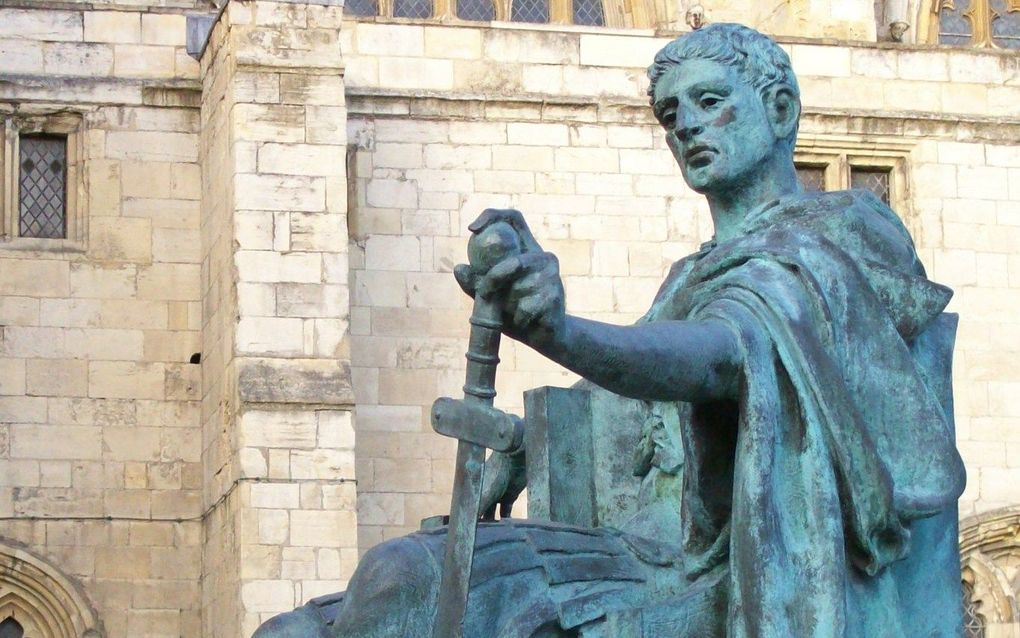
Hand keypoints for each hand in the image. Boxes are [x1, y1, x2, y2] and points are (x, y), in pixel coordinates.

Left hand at [455, 209, 566, 348]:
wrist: (543, 338)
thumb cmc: (516, 313)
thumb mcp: (492, 299)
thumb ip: (476, 284)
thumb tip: (458, 268)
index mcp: (526, 250)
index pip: (513, 219)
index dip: (493, 216)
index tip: (472, 229)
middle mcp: (543, 257)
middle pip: (515, 261)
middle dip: (495, 278)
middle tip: (485, 293)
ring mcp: (553, 276)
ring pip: (520, 286)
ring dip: (509, 305)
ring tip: (514, 313)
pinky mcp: (556, 295)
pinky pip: (527, 307)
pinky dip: (519, 319)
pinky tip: (526, 322)